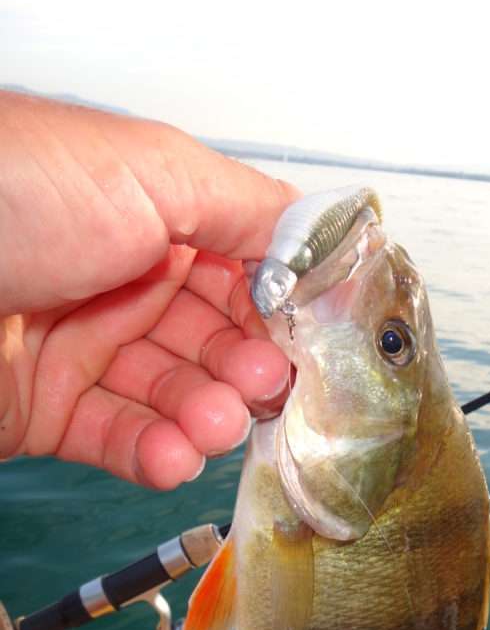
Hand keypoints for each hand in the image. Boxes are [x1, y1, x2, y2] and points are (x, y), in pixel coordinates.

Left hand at [0, 91, 297, 487]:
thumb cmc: (13, 193)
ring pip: (173, 396)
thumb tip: (319, 238)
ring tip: (215, 424)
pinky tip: (173, 457)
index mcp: (150, 216)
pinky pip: (118, 439)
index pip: (242, 271)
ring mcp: (83, 347)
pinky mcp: (46, 410)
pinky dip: (154, 455)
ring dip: (207, 417)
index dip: (279, 309)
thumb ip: (248, 207)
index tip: (312, 343)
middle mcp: (121, 280)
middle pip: (214, 340)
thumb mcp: (153, 172)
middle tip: (266, 387)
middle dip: (248, 368)